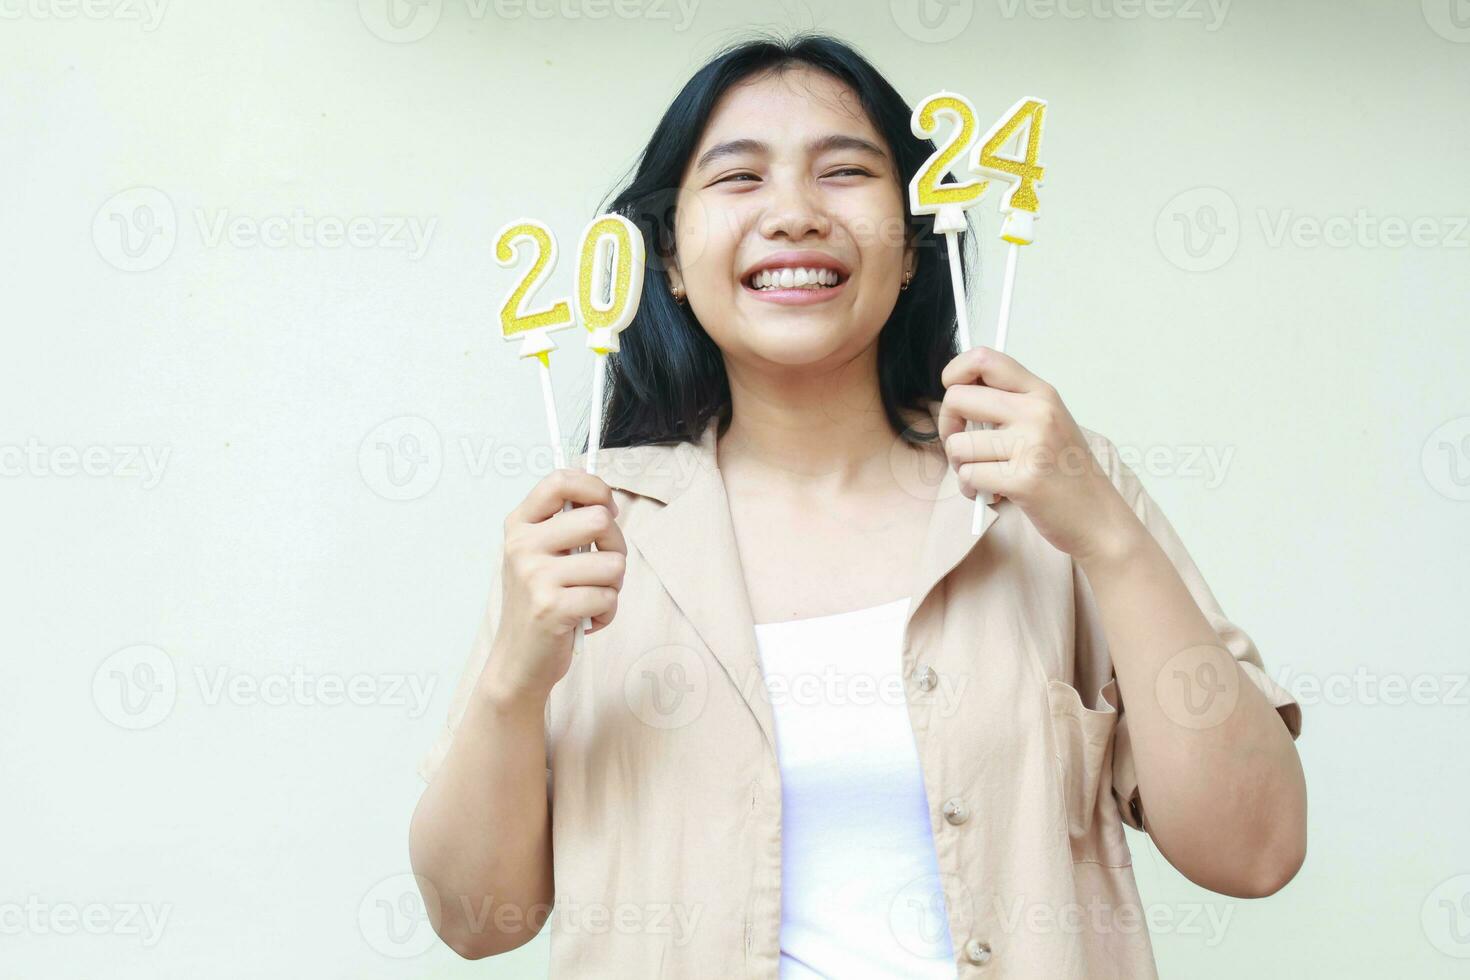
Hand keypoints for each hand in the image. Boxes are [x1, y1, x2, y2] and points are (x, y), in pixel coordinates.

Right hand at [483, 469, 626, 703]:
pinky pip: (608, 597)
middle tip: (604, 568)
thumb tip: (607, 502)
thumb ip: (565, 525)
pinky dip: (607, 612)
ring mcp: (535, 576)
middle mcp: (522, 545)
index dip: (596, 489)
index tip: (607, 509)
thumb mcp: (539, 555)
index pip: (560, 480)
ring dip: (613, 585)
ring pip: (612, 563)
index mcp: (519, 525)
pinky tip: (586, 619)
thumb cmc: (540, 602)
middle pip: (599, 519)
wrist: (518, 661)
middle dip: (616, 545)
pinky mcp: (551, 607)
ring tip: (590, 598)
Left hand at [937, 347, 1144, 563]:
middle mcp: (1037, 412)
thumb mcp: (1045, 422)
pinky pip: (968, 477)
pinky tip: (992, 495)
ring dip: (961, 467)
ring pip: (957, 445)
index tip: (951, 391)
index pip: (984, 359)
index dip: (954, 372)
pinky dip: (971, 491)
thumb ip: (1008, 402)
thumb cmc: (1063, 471)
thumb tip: (955, 391)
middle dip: (948, 427)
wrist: (1097, 517)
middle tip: (963, 447)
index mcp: (1040, 393)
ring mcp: (1032, 445)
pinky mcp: (1023, 481)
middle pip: (957, 398)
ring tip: (985, 476)